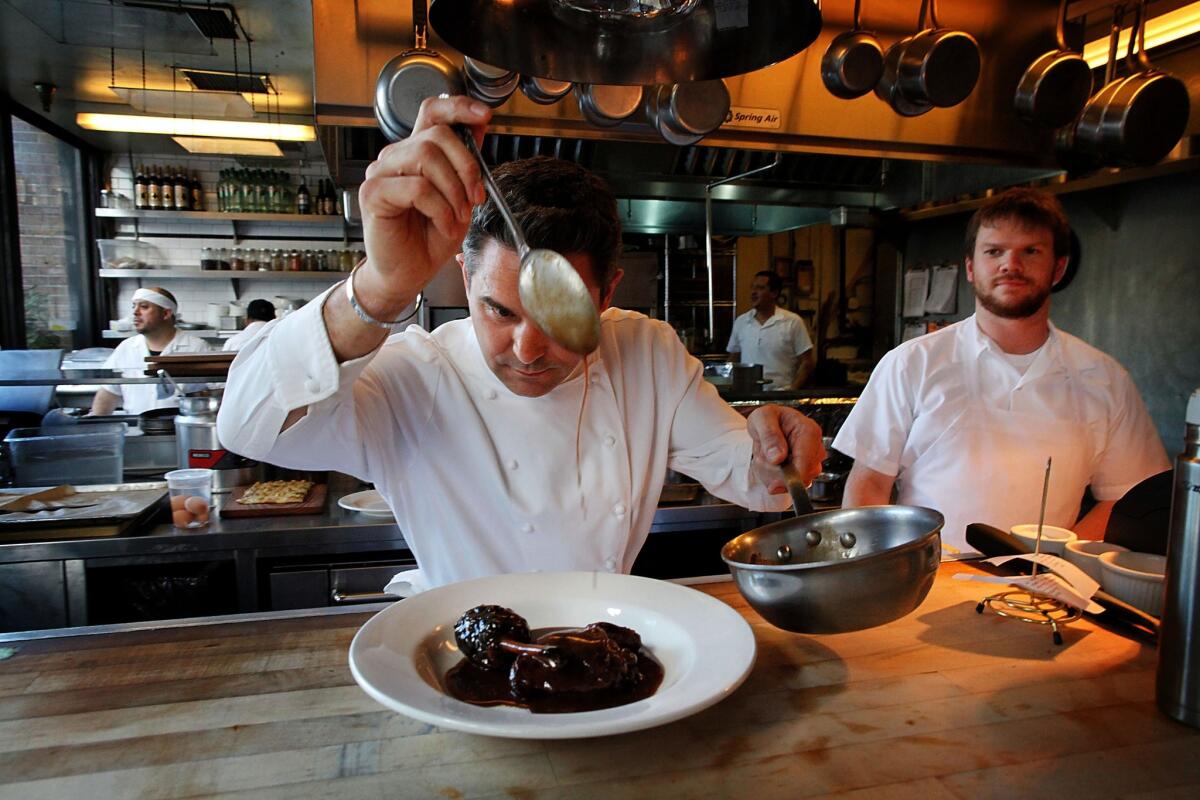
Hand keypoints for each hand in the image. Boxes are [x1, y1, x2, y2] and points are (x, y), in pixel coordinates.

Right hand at [354, 95, 491, 316]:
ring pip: (425, 157)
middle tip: (476, 198)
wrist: (409, 272)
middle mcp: (396, 156)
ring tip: (458, 216)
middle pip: (436, 135)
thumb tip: (480, 126)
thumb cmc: (429, 238)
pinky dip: (439, 209)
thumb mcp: (461, 197)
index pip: (432, 111)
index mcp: (416, 151)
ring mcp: (381, 173)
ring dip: (453, 190)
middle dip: (466, 166)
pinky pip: (416, 188)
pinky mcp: (373, 193)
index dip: (457, 107)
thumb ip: (466, 162)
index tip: (483, 115)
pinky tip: (443, 224)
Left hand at [746, 405, 825, 494]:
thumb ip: (769, 435)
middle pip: (804, 476)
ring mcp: (812, 459)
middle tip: (762, 458)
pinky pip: (791, 484)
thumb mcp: (761, 419)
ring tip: (766, 457)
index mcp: (808, 431)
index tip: (774, 484)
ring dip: (775, 476)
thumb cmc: (768, 418)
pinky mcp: (806, 469)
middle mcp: (815, 446)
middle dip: (779, 474)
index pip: (807, 463)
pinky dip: (777, 479)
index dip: (791, 478)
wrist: (769, 424)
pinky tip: (770, 465)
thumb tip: (778, 457)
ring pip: (797, 482)